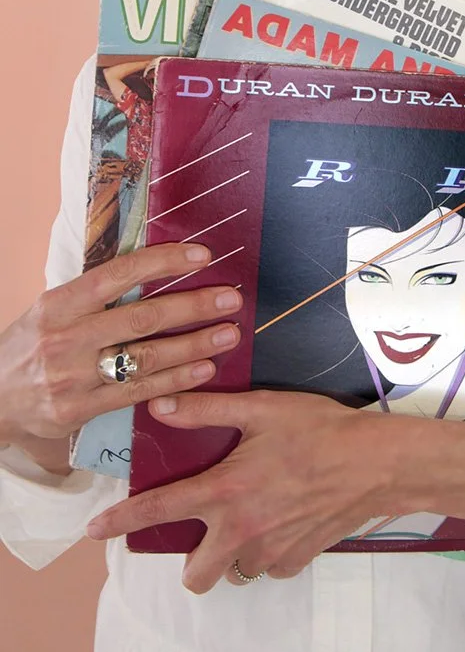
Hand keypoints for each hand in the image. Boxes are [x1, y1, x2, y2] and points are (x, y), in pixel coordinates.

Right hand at [0, 243, 242, 444]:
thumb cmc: (32, 345)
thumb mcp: (52, 310)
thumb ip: (95, 294)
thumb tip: (154, 266)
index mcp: (59, 303)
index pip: (118, 274)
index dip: (163, 262)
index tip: (202, 255)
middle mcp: (65, 338)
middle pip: (141, 317)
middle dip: (192, 306)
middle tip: (230, 298)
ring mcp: (72, 377)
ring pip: (145, 358)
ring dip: (194, 346)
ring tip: (229, 334)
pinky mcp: (78, 411)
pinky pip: (137, 393)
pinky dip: (175, 380)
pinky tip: (204, 369)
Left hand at [86, 390, 396, 591]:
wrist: (376, 463)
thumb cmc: (319, 429)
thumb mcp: (262, 409)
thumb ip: (208, 411)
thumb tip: (161, 404)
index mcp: (226, 491)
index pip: (161, 511)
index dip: (122, 522)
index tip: (95, 532)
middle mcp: (242, 531)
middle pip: (195, 575)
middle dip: (191, 561)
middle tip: (206, 529)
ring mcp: (271, 552)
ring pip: (235, 571)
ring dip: (235, 552)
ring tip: (253, 518)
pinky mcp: (298, 560)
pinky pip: (270, 567)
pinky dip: (270, 551)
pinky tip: (284, 519)